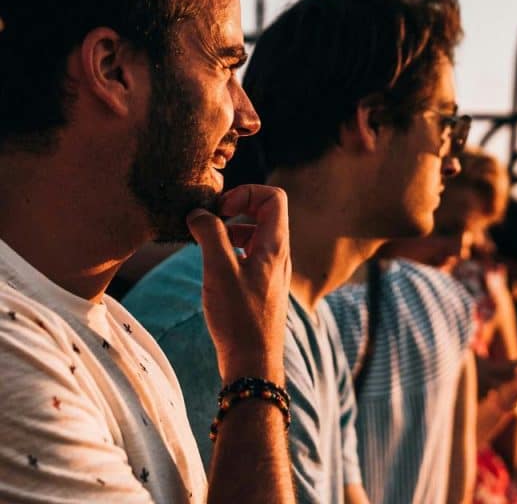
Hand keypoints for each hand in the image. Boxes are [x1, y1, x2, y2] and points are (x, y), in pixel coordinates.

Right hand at [187, 185, 291, 385]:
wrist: (253, 362)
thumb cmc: (238, 318)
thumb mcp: (219, 270)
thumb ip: (210, 235)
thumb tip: (198, 213)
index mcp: (275, 246)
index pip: (273, 197)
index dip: (245, 193)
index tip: (219, 210)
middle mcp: (279, 255)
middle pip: (265, 212)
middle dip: (235, 209)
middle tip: (209, 222)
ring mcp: (271, 271)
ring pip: (255, 235)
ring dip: (230, 231)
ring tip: (206, 244)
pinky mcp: (261, 287)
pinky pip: (249, 255)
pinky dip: (230, 251)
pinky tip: (211, 267)